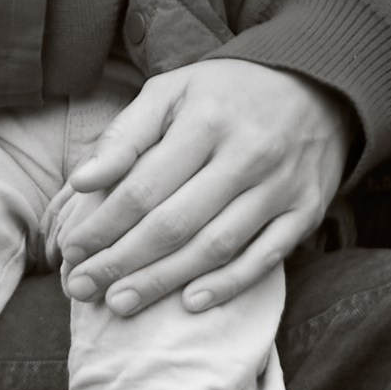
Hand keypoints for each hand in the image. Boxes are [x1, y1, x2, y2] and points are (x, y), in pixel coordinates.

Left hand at [55, 60, 354, 315]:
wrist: (317, 85)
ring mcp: (281, 187)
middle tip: (83, 288)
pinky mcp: (307, 211)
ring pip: (215, 246)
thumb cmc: (226, 94)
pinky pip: (266, 257)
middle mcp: (246, 155)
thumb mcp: (172, 92)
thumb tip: (81, 181)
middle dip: (122, 262)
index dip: (104, 224)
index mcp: (206, 121)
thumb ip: (125, 135)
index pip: (144, 187)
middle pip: (175, 223)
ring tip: (120, 303)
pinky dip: (228, 284)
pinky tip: (190, 303)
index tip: (73, 250)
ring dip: (164, 281)